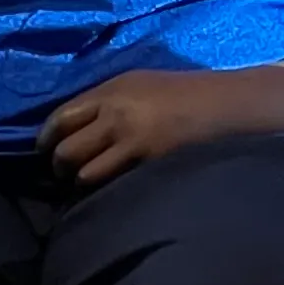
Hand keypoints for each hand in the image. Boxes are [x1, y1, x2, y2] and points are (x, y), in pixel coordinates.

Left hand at [39, 66, 283, 186]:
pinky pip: (108, 182)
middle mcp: (115, 109)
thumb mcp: (148, 87)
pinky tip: (111, 197)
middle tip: (64, 179)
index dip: (49, 139)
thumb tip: (84, 131)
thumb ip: (114, 104)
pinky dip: (102, 193)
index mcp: (115, 87)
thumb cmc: (196, 97)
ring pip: (81, 170)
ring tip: (89, 193)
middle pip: (65, 145)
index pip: (63, 115)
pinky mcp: (147, 160)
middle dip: (59, 166)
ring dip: (80, 184)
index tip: (47, 153)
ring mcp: (131, 136)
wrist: (236, 104)